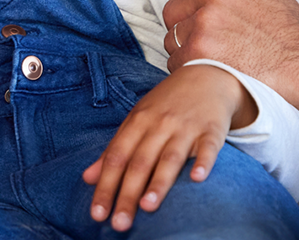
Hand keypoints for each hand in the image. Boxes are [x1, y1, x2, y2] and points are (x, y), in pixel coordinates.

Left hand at [82, 64, 252, 230]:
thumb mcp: (136, 120)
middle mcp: (159, 124)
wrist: (206, 76)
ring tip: (147, 207)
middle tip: (118, 224)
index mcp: (137, 122)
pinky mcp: (211, 130)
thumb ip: (113, 150)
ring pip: (170, 158)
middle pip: (140, 162)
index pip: (116, 157)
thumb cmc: (166, 104)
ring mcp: (186, 127)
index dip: (105, 186)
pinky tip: (197, 179)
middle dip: (127, 194)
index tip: (97, 213)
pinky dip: (203, 163)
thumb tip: (87, 178)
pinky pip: (207, 148)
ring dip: (158, 183)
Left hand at [163, 0, 298, 97]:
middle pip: (173, 9)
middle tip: (203, 45)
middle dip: (183, 27)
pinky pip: (175, 61)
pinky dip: (186, 71)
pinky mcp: (199, 50)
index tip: (202, 21)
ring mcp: (204, 20)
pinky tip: (208, 75)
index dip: (191, 5)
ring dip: (185, 50)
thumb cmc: (293, 34)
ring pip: (172, 36)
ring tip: (209, 61)